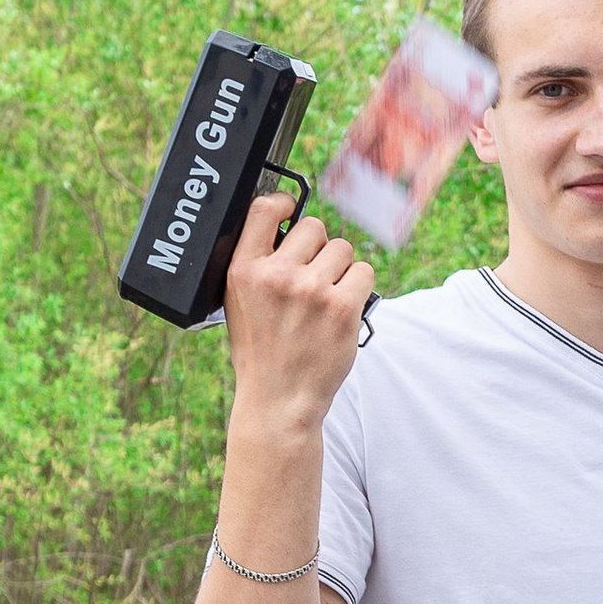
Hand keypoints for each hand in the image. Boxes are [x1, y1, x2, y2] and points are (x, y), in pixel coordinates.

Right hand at [219, 190, 373, 431]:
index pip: (264, 209)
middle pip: (314, 227)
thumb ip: (258, 264)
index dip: (285, 203)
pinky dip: (358, 287)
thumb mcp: (238, 303)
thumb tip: (285, 228)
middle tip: (312, 278)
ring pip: (342, 248)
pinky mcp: (342, 307)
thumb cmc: (261, 352)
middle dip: (318, 248)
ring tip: (326, 297)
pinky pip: (364, 272)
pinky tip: (343, 307)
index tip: (291, 209)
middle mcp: (276, 276)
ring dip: (340, 268)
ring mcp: (311, 290)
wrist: (279, 400)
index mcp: (243, 271)